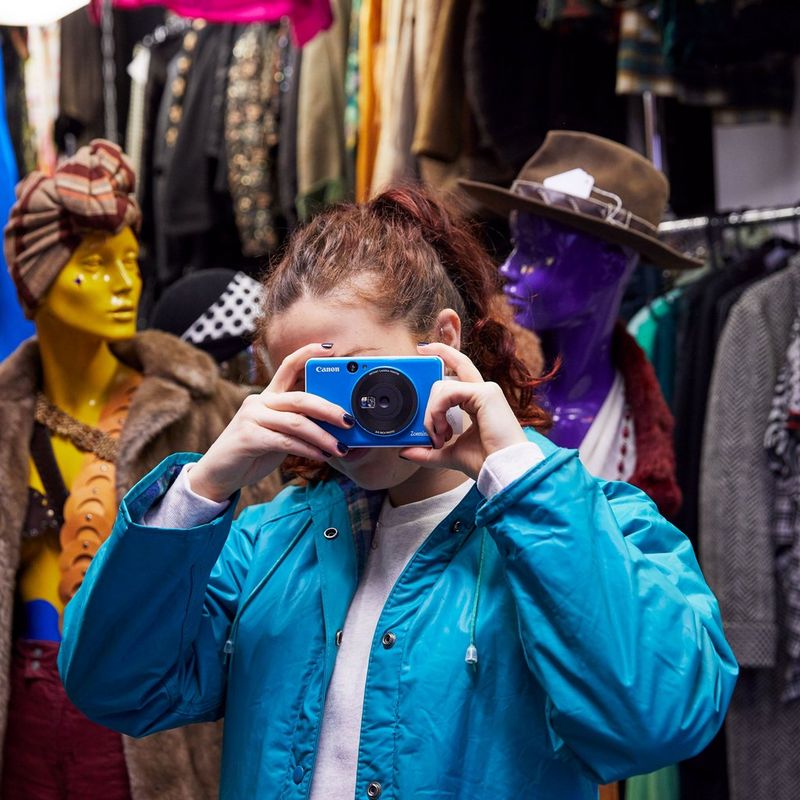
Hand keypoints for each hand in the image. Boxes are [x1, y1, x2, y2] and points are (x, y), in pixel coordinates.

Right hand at [189, 343, 351, 501]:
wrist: (219, 473)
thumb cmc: (253, 452)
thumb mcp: (279, 433)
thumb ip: (300, 424)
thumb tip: (335, 427)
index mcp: (268, 396)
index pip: (288, 366)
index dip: (308, 353)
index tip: (330, 348)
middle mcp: (259, 402)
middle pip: (301, 398)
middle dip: (329, 409)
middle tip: (349, 420)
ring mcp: (252, 418)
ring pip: (296, 422)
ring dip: (323, 436)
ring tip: (340, 448)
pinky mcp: (249, 437)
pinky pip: (286, 441)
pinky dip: (308, 449)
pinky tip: (322, 456)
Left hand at [399, 343, 527, 479]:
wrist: (503, 471)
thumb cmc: (485, 462)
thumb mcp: (448, 454)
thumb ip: (427, 451)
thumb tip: (405, 451)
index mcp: (477, 401)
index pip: (458, 369)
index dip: (442, 354)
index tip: (422, 349)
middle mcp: (482, 391)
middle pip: (446, 374)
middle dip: (429, 402)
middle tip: (429, 430)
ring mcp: (485, 390)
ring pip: (442, 387)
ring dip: (431, 414)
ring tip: (438, 437)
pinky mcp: (485, 393)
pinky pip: (448, 392)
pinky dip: (437, 411)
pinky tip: (441, 429)